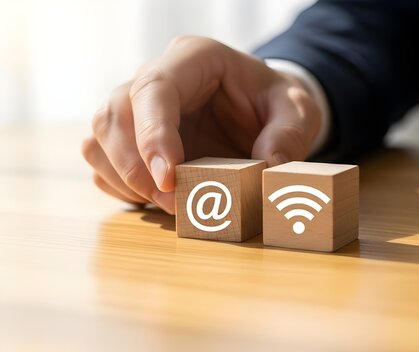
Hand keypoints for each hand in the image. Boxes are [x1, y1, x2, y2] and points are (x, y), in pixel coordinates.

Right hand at [82, 36, 320, 213]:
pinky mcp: (132, 137)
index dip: (153, 134)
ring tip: (168, 206)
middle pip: (114, 113)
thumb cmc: (276, 103)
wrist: (263, 110)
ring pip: (100, 137)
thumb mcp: (298, 111)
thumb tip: (267, 170)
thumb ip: (288, 136)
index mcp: (194, 58)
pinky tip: (156, 200)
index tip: (169, 179)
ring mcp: (139, 107)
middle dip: (134, 165)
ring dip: (124, 179)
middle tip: (172, 204)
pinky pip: (104, 161)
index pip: (154, 89)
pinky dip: (122, 187)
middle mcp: (158, 77)